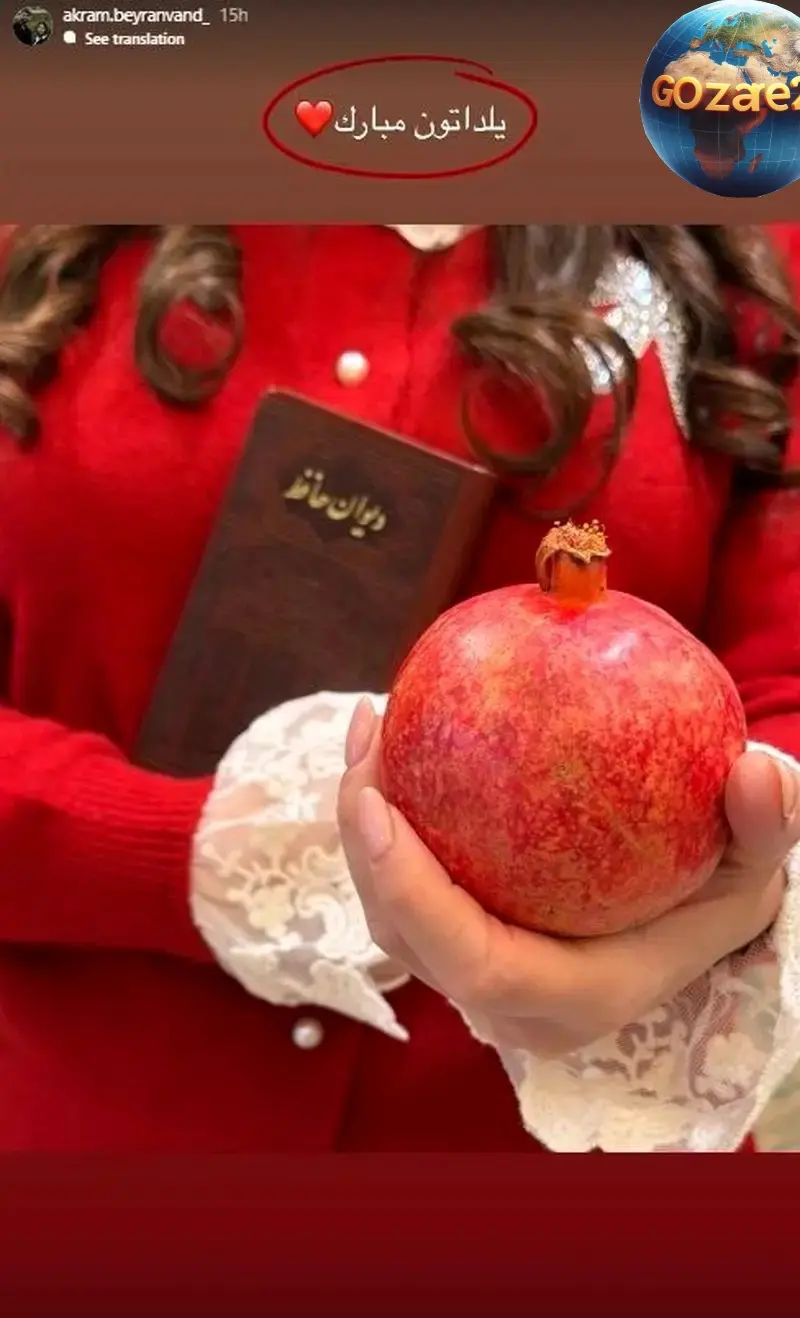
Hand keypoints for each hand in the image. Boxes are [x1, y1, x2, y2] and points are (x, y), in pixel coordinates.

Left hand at [337, 698, 792, 1055]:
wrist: (691, 920)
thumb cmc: (718, 894)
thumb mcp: (759, 867)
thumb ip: (767, 827)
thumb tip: (759, 770)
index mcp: (579, 996)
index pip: (476, 966)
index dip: (413, 895)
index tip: (379, 802)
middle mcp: (514, 1003)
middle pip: (408, 940)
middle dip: (365, 847)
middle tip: (370, 740)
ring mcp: (481, 977)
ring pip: (393, 916)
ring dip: (364, 827)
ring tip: (370, 725)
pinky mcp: (463, 940)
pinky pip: (406, 888)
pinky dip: (386, 821)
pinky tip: (390, 737)